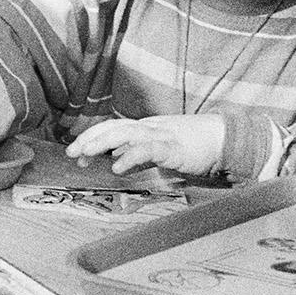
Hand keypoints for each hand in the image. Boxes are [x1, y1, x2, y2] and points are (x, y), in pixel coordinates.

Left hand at [65, 112, 227, 176]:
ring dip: (101, 143)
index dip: (92, 137)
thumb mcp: (161, 151)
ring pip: (124, 133)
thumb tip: (117, 163)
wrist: (224, 139)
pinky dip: (129, 156)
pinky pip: (147, 149)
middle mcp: (149, 127)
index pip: (112, 127)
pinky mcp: (173, 146)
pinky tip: (117, 167)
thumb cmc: (195, 146)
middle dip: (89, 138)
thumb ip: (140, 156)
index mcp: (146, 128)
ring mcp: (161, 134)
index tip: (76, 153)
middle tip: (71, 153)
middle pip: (112, 127)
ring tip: (84, 154)